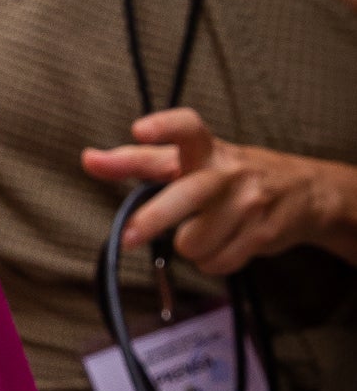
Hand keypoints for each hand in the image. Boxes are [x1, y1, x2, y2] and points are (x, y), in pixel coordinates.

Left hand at [84, 107, 356, 273]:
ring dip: (190, 247)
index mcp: (205, 148)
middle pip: (185, 196)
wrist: (303, 191)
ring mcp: (249, 202)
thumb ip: (136, 161)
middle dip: (154, 220)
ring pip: (195, 242)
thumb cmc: (225, 174)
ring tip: (204, 231)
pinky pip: (217, 263)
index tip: (138, 130)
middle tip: (128, 238)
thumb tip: (87, 159)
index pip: (187, 127)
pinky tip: (224, 244)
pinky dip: (211, 262)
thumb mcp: (186, 160)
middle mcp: (228, 171)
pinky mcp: (263, 233)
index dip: (164, 127)